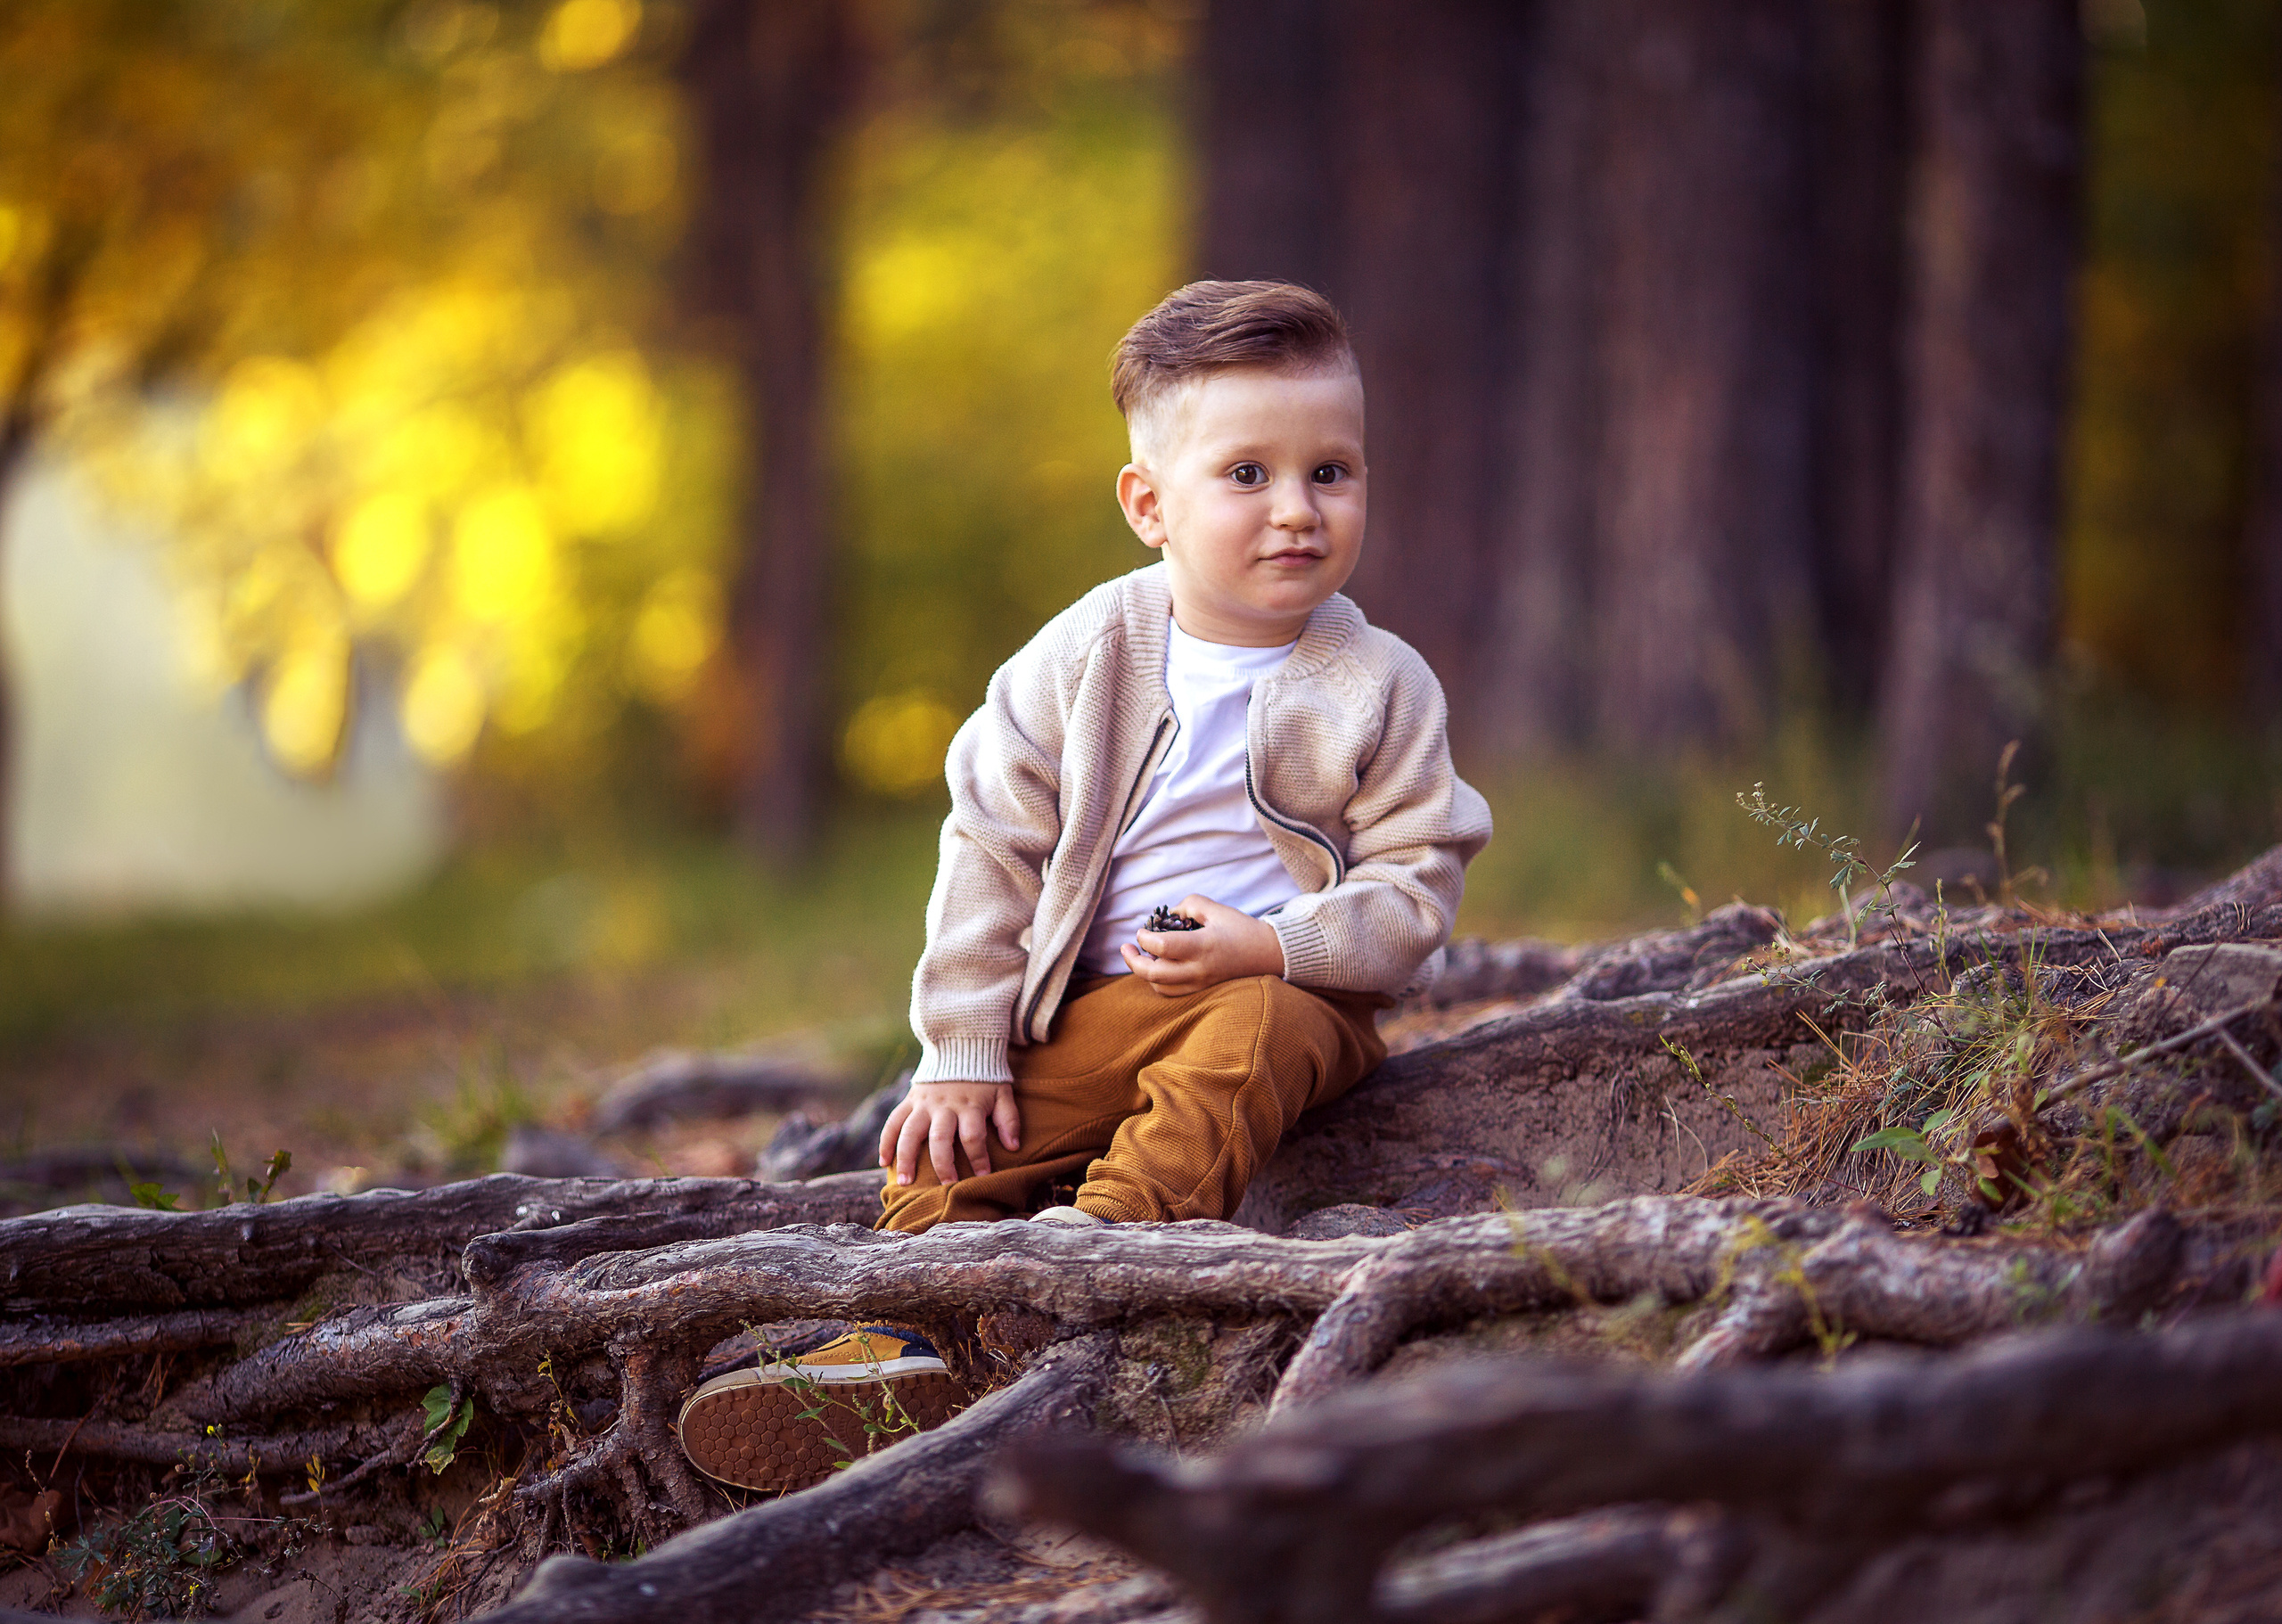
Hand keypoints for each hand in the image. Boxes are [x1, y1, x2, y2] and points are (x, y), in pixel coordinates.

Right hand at [879, 1080, 1021, 1186]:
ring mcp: (924, 1103)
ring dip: (906, 1158)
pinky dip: (886, 1141)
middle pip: (940, 1138)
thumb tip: (1014, 1147)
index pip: (973, 1136)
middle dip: (943, 1164)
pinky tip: (884, 1162)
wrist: (961, 1045)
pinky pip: (893, 1121)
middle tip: (947, 1186)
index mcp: (969, 1105)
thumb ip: (1009, 1119)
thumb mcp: (1003, 1093)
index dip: (979, 1158)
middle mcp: (944, 1106)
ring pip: (910, 1132)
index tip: (983, 1177)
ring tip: (906, 1182)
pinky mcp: (910, 1100)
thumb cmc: (985, 1077)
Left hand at [1120, 894, 1285, 996]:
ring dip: (1145, 972)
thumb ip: (1187, 905)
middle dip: (1133, 961)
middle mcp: (1199, 969)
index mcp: (1203, 946)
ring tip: (1143, 956)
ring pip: (1160, 987)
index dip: (1144, 938)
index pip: (1163, 947)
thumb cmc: (1241, 928)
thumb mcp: (1215, 909)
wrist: (1267, 954)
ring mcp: (1200, 983)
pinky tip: (1158, 966)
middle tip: (1126, 947)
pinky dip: (1158, 981)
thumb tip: (1166, 914)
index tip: (1142, 930)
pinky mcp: (1202, 990)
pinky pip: (1172, 992)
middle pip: (1154, 974)